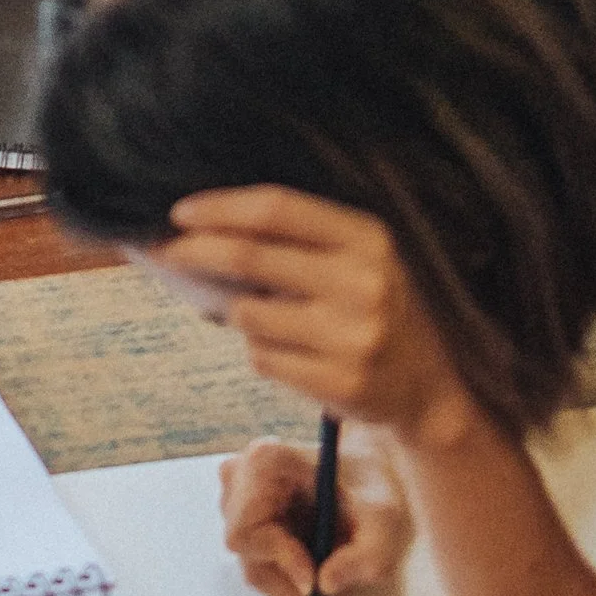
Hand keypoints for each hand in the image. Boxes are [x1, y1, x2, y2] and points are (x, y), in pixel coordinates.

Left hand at [149, 187, 479, 445]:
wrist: (430, 388)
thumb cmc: (374, 307)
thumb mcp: (357, 257)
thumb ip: (296, 239)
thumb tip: (203, 227)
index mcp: (366, 238)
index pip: (277, 209)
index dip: (221, 207)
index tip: (179, 212)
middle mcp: (363, 283)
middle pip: (250, 257)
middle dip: (196, 252)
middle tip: (165, 252)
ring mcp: (353, 337)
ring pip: (249, 314)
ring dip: (238, 314)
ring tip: (268, 317)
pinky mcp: (341, 384)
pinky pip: (263, 359)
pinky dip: (262, 353)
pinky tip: (293, 354)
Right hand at [218, 433, 414, 595]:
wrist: (370, 469)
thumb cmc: (375, 486)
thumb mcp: (386, 522)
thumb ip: (364, 558)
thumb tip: (325, 586)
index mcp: (264, 461)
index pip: (247, 531)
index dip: (280, 561)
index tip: (316, 582)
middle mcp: (240, 474)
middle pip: (247, 550)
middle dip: (287, 577)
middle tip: (327, 590)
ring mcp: (237, 493)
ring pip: (251, 560)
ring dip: (290, 578)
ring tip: (329, 568)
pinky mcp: (243, 512)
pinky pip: (256, 558)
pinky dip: (288, 572)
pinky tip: (316, 559)